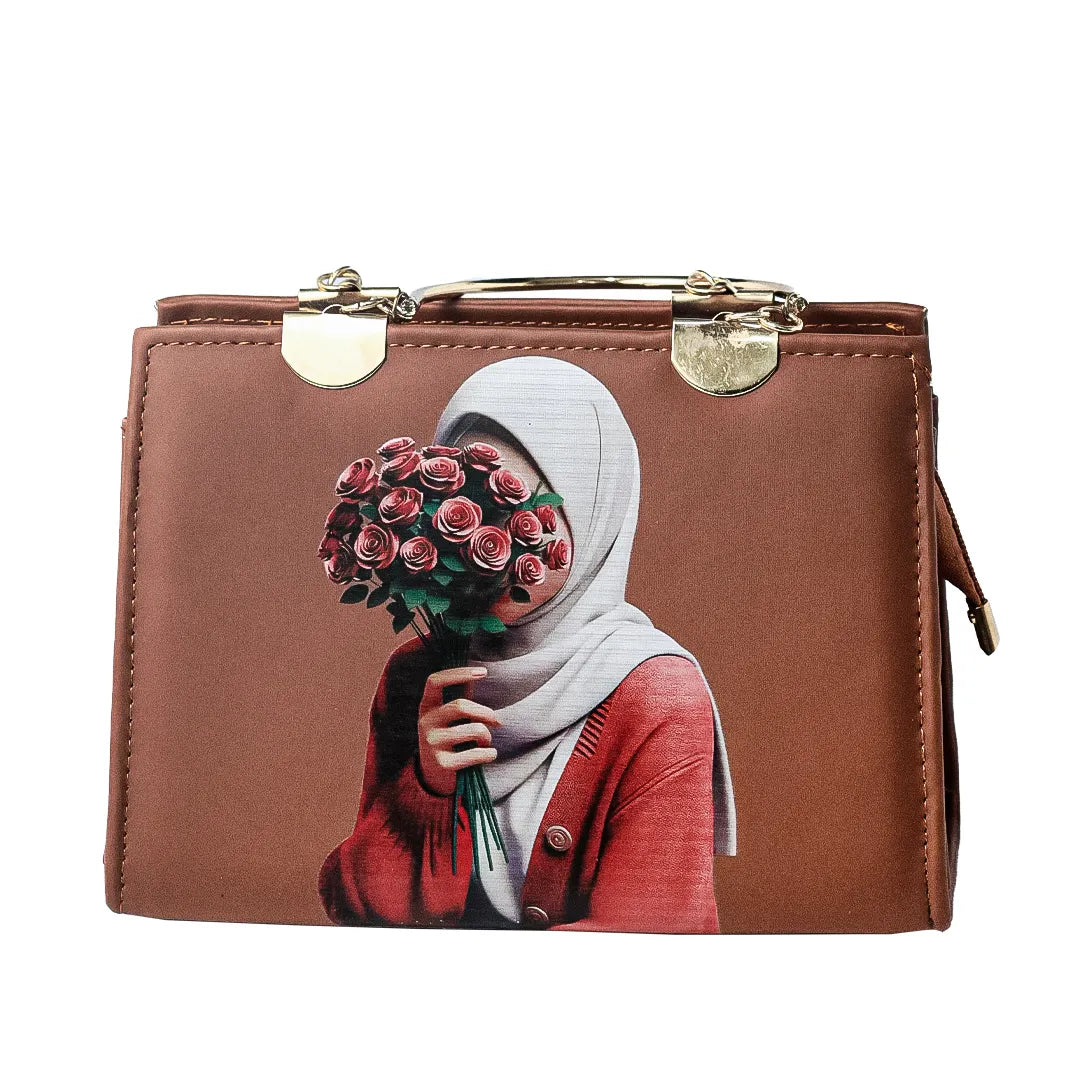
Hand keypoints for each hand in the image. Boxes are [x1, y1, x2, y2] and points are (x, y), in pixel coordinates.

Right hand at [416, 666, 499, 796]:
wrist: (432, 775)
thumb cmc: (448, 738)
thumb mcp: (447, 717)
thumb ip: (461, 699)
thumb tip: (480, 673)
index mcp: (427, 706)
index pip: (435, 681)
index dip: (458, 673)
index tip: (483, 671)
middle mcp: (426, 723)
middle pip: (461, 706)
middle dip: (486, 712)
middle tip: (498, 721)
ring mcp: (432, 743)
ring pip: (474, 730)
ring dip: (488, 736)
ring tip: (486, 742)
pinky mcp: (442, 763)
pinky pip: (476, 753)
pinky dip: (489, 753)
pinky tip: (490, 754)